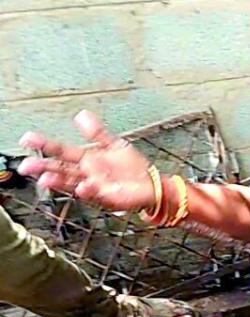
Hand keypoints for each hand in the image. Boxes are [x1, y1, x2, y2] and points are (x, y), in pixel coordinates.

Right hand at [17, 110, 155, 211]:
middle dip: (43, 168)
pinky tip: (81, 187)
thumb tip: (81, 115)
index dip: (44, 145)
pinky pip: (95, 194)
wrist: (151, 185)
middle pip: (60, 170)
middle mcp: (86, 174)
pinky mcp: (107, 198)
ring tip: (46, 178)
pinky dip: (88, 191)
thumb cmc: (132, 168)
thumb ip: (97, 132)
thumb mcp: (114, 144)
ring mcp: (95, 187)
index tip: (27, 138)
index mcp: (87, 160)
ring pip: (72, 184)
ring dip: (59, 182)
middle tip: (26, 166)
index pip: (61, 151)